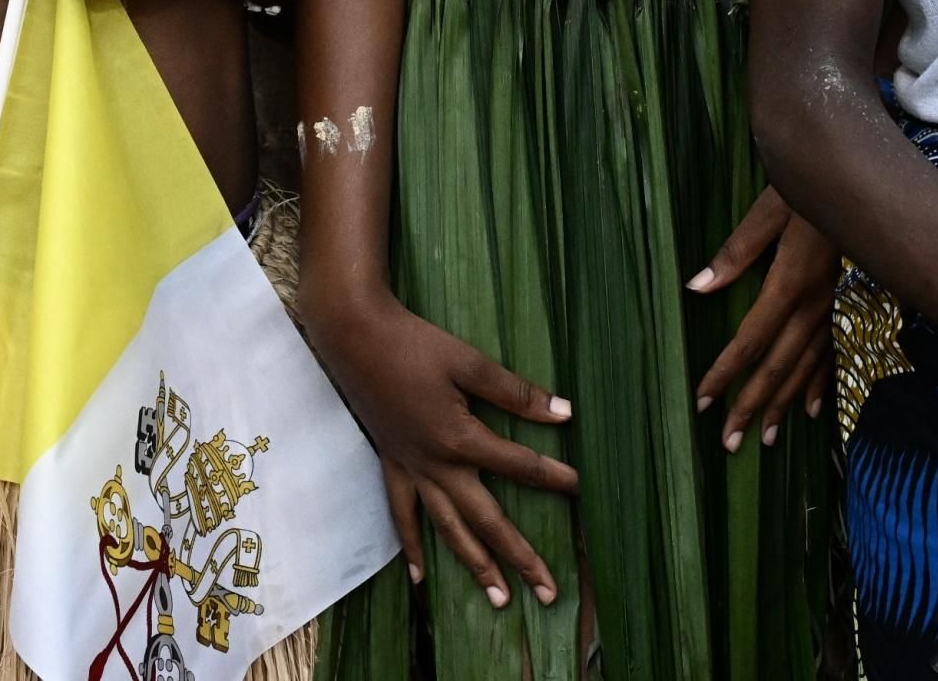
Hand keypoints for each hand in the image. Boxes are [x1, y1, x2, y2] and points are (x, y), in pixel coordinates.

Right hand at [309, 289, 577, 608]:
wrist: (354, 337)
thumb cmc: (413, 344)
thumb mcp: (469, 361)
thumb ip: (515, 393)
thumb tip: (563, 413)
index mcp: (459, 438)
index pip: (518, 466)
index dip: (554, 477)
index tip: (583, 490)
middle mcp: (436, 465)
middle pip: (486, 520)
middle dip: (520, 557)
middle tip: (549, 592)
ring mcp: (411, 469)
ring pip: (448, 529)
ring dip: (474, 566)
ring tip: (499, 599)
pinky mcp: (392, 464)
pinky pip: (402, 515)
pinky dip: (412, 547)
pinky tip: (421, 578)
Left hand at [688, 188, 834, 451]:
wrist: (866, 178)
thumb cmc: (810, 185)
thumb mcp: (769, 210)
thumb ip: (736, 252)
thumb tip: (697, 287)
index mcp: (790, 283)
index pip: (750, 340)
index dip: (725, 374)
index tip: (703, 402)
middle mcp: (816, 306)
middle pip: (778, 367)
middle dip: (751, 406)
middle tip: (729, 443)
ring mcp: (838, 309)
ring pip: (807, 369)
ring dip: (784, 406)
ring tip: (764, 439)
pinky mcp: (852, 306)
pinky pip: (835, 356)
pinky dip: (822, 386)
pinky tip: (813, 410)